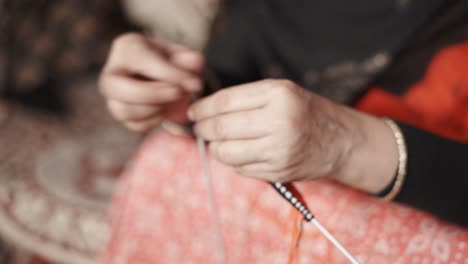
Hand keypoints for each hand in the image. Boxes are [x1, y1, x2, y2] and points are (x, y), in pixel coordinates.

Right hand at [98, 33, 204, 131]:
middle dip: (154, 94)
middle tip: (179, 93)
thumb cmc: (171, 61)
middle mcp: (111, 73)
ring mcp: (112, 96)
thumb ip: (189, 58)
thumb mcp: (181, 54)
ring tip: (173, 101)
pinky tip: (166, 111)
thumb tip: (196, 63)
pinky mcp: (120, 115)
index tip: (195, 84)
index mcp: (126, 48)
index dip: (171, 75)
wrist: (162, 75)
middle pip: (121, 88)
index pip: (142, 62)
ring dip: (155, 109)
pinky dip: (154, 121)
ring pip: (125, 111)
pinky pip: (134, 125)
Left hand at [188, 79, 398, 192]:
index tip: (194, 111)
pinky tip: (239, 151)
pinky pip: (240, 169)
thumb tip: (205, 109)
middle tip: (199, 127)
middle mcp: (279, 123)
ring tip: (217, 140)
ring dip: (215, 147)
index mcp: (278, 95)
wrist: (339, 141)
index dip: (203, 108)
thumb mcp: (281, 91)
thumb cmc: (306, 111)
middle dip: (202, 129)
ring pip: (226, 152)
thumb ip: (246, 98)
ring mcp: (278, 151)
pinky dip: (232, 161)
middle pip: (221, 128)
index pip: (225, 102)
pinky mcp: (277, 172)